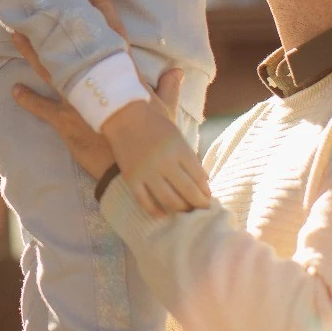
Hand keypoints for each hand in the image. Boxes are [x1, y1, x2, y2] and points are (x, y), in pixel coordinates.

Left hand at [10, 0, 201, 211]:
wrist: (135, 170)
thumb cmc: (152, 142)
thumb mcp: (164, 113)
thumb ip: (168, 90)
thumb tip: (178, 71)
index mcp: (122, 76)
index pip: (113, 37)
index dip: (104, 14)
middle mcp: (96, 82)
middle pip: (74, 47)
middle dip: (58, 24)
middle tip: (44, 3)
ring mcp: (78, 100)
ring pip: (49, 69)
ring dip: (31, 52)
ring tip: (15, 34)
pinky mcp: (65, 121)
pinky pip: (42, 107)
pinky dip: (27, 99)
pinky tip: (14, 90)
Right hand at [102, 99, 210, 216]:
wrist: (123, 116)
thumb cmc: (154, 124)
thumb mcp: (177, 136)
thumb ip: (190, 158)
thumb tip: (203, 182)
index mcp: (178, 149)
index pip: (199, 177)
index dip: (205, 190)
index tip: (207, 197)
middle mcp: (164, 162)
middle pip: (187, 191)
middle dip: (198, 203)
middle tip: (202, 209)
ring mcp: (146, 171)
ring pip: (169, 199)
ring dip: (181, 208)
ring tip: (185, 210)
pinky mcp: (131, 178)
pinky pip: (144, 201)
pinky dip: (154, 211)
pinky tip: (162, 214)